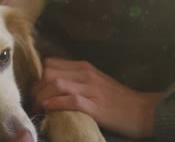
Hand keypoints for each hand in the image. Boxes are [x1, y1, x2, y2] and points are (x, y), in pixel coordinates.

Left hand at [32, 58, 162, 138]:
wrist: (143, 110)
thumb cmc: (116, 99)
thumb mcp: (94, 82)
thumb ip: (74, 79)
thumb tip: (49, 84)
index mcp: (83, 67)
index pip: (50, 64)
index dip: (37, 77)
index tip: (33, 90)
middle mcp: (85, 74)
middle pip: (49, 73)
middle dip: (36, 88)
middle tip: (32, 101)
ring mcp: (91, 89)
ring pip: (57, 84)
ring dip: (42, 96)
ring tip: (36, 107)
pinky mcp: (96, 105)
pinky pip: (70, 100)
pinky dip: (56, 103)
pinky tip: (47, 108)